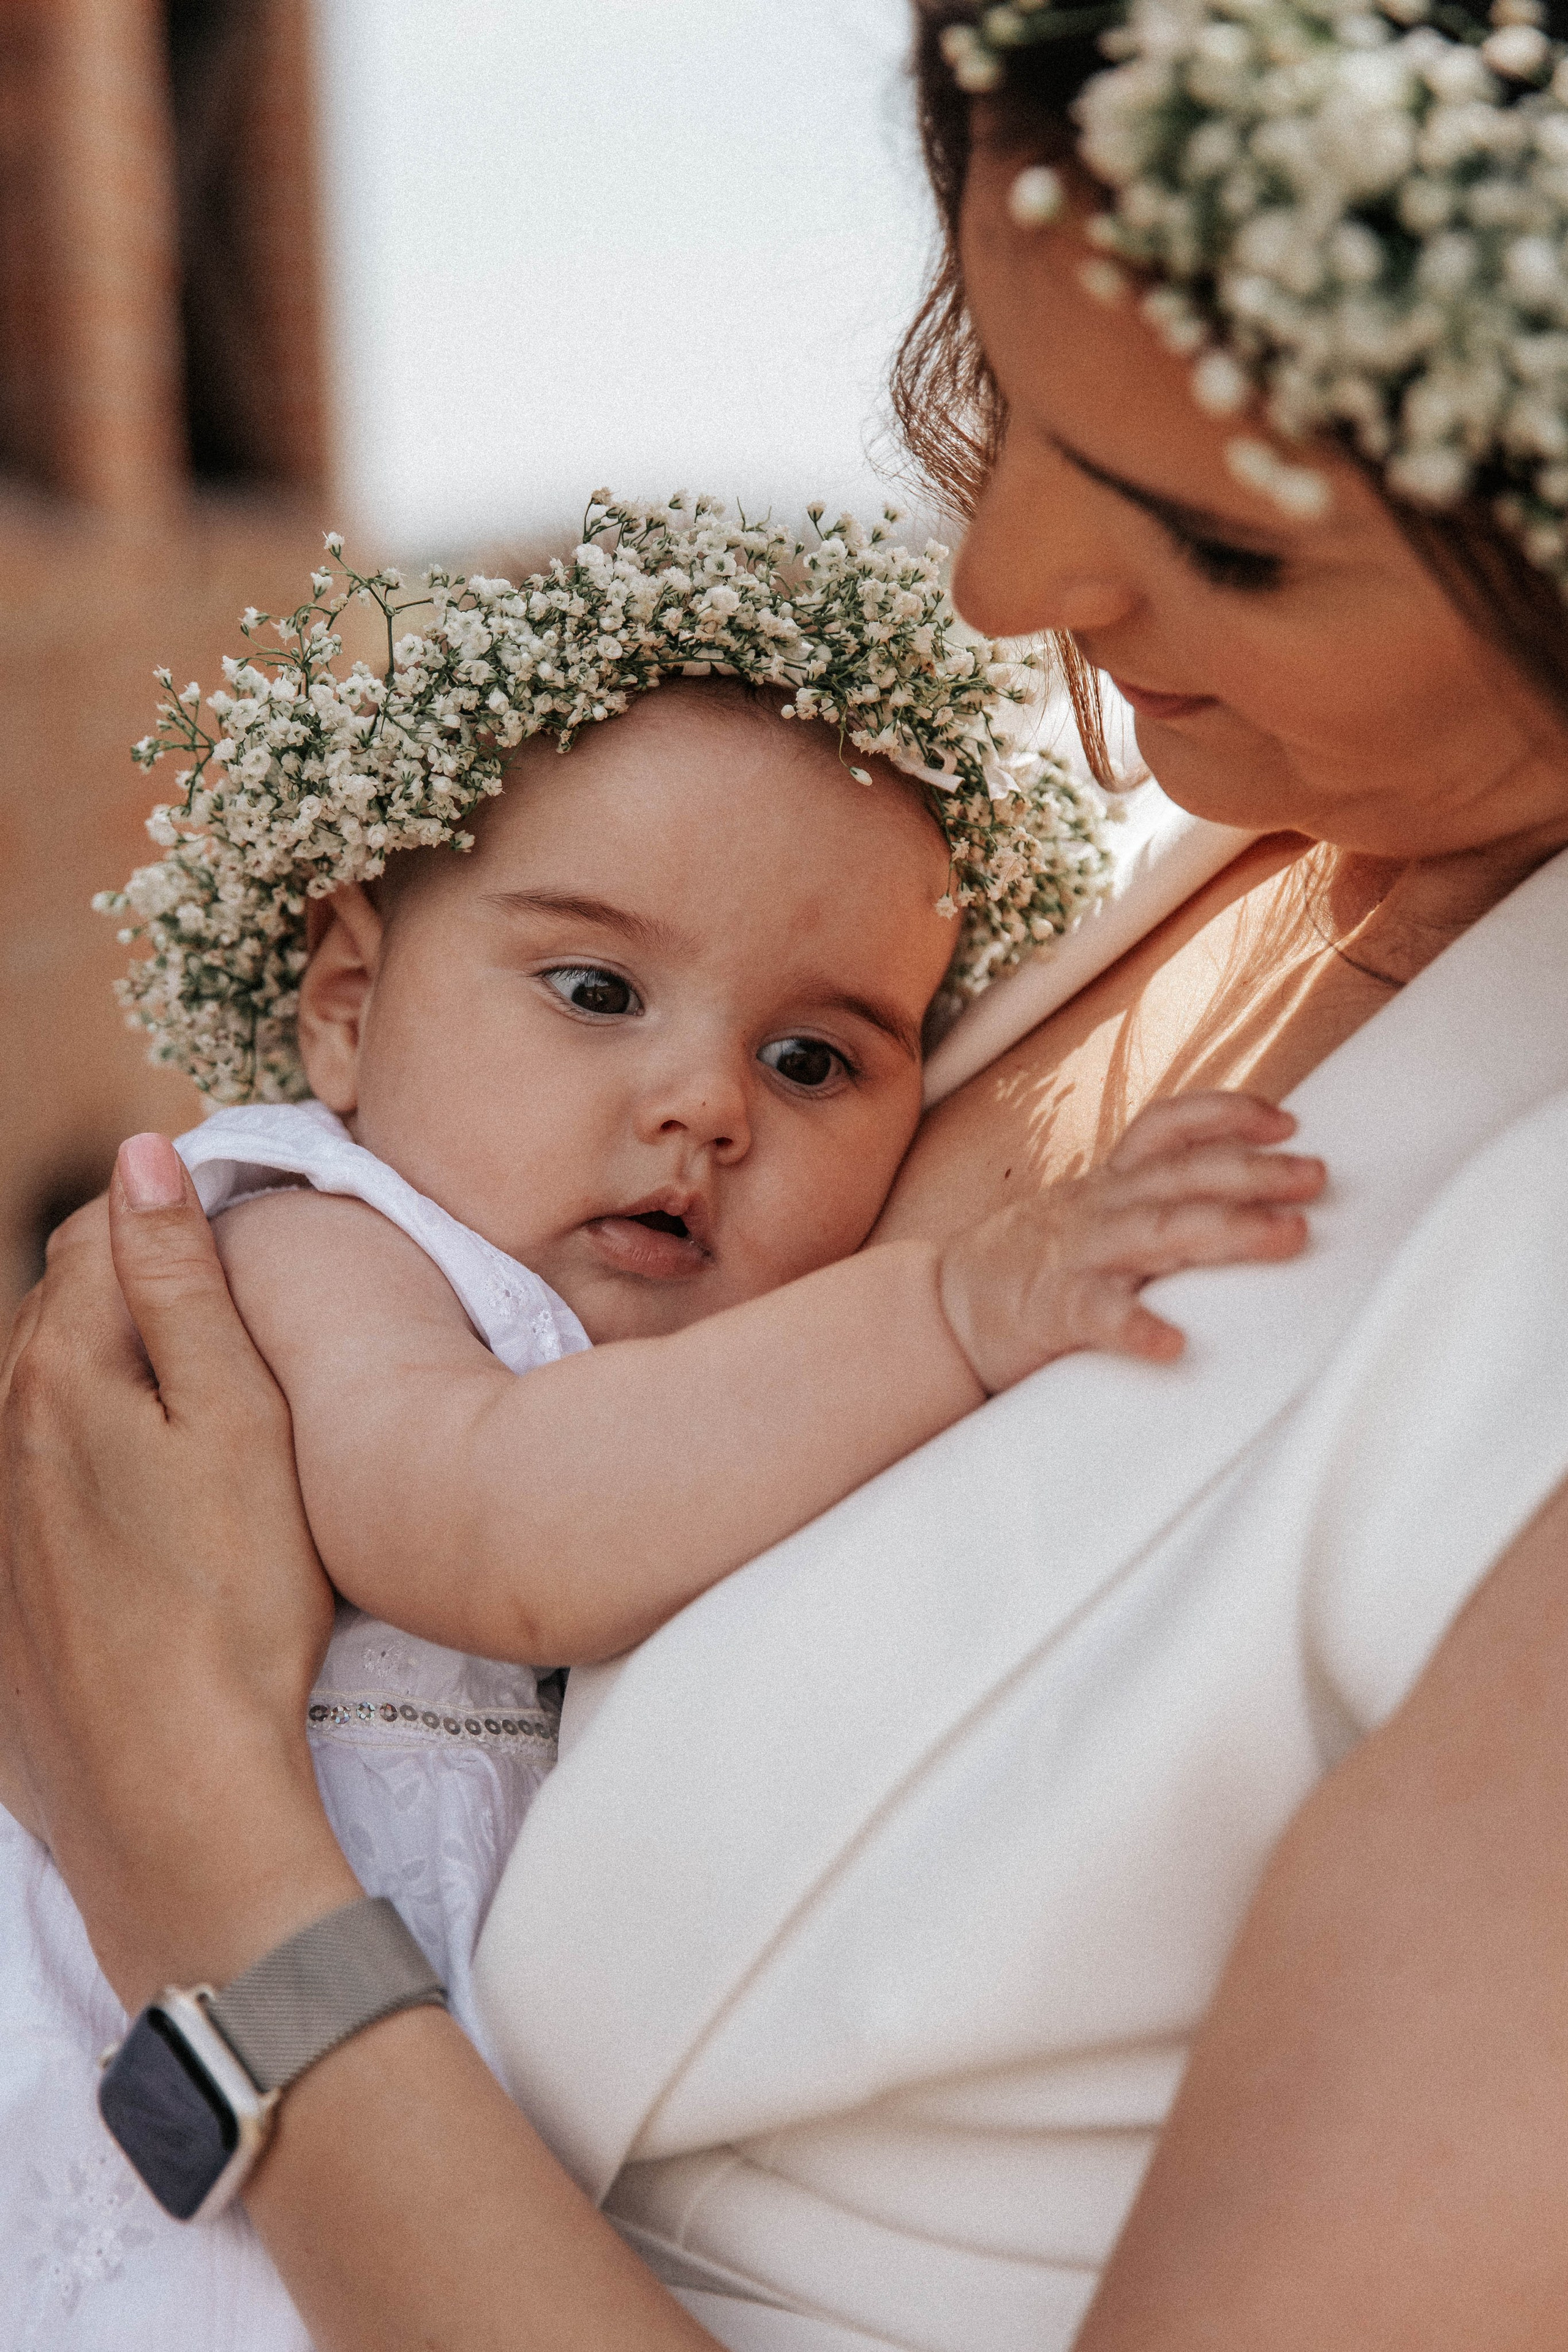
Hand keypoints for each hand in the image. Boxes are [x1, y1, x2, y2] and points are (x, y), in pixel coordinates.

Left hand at [0, 1134, 357, 2010]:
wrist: (170, 1787)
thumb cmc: (232, 1597)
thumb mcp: (238, 1419)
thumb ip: (182, 1282)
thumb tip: (142, 1152)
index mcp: (63, 1377)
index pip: (95, 1238)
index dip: (158, 1213)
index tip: (224, 1223)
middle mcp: (3, 1435)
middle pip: (52, 1313)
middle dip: (118, 1284)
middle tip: (207, 1299)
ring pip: (31, 1397)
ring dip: (91, 1369)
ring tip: (172, 1392)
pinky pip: (24, 1482)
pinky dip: (70, 1455)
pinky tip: (125, 1495)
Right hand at [936, 1091, 1325, 1395]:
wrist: (939, 1311)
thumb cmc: (1031, 1268)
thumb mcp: (1089, 1218)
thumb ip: (1149, 1206)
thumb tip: (1240, 1202)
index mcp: (1108, 1186)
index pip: (1166, 1129)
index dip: (1226, 1115)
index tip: (1287, 1121)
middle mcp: (1097, 1208)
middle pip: (1183, 1175)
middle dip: (1255, 1170)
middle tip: (1317, 1176)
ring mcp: (1074, 1255)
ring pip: (1158, 1230)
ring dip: (1227, 1228)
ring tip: (1286, 1234)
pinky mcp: (1050, 1309)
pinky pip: (1097, 1312)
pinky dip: (1135, 1324)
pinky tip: (1173, 1344)